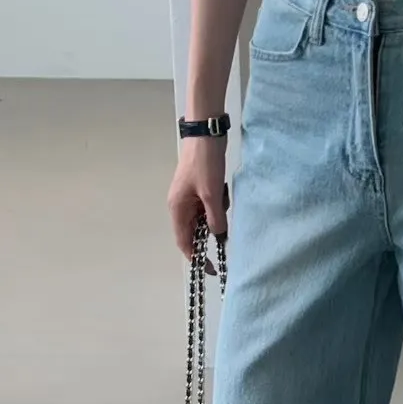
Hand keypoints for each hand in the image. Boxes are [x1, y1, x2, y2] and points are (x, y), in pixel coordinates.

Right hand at [168, 137, 228, 264]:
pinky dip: (217, 204)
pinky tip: (223, 192)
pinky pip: (209, 205)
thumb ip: (215, 219)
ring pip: (204, 217)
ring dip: (216, 215)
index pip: (184, 242)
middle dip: (209, 233)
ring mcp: (189, 196)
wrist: (206, 134)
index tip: (211, 269)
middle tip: (225, 235)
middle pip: (194, 231)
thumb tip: (219, 237)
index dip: (196, 258)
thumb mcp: (211, 195)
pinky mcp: (199, 188)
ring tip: (222, 199)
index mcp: (177, 209)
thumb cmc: (204, 163)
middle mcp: (180, 205)